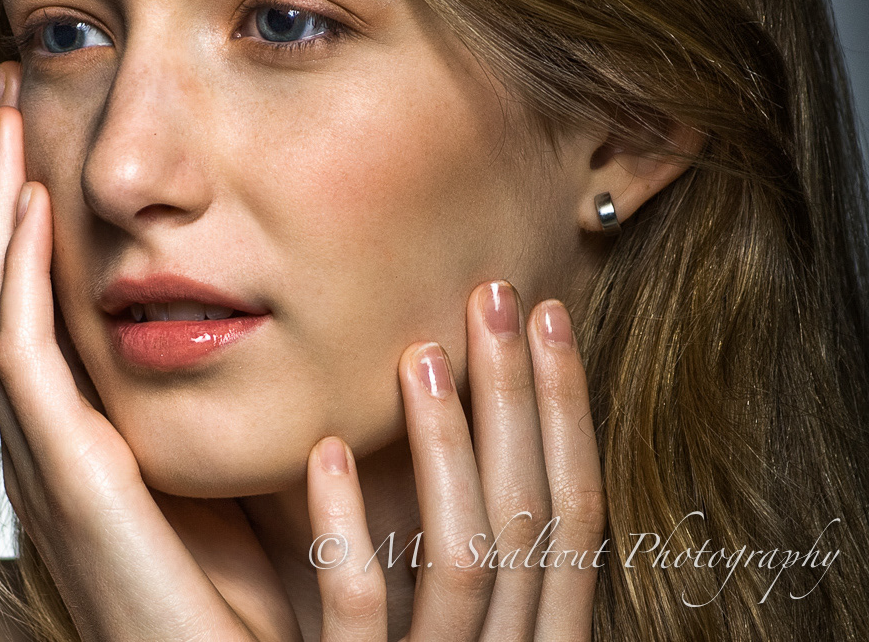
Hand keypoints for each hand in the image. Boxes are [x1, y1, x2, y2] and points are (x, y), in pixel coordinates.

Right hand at [0, 63, 300, 640]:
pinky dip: (15, 279)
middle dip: (4, 194)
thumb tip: (297, 310)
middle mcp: (55, 442)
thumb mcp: (248, 470)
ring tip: (9, 120)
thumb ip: (247, 399)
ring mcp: (48, 461)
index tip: (61, 134)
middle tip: (13, 98)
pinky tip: (30, 205)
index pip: (48, 308)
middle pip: (6, 293)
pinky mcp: (66, 481)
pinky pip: (20, 360)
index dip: (44, 222)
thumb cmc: (255, 589)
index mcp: (94, 438)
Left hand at [306, 283, 603, 640]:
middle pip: (531, 519)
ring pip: (466, 560)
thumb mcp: (453, 621)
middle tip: (498, 293)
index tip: (553, 316)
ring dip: (448, 449)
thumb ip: (459, 547)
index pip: (573, 512)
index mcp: (530, 631)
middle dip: (522, 400)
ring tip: (416, 356)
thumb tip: (463, 435)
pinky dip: (348, 533)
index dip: (570, 411)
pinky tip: (327, 453)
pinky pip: (363, 615)